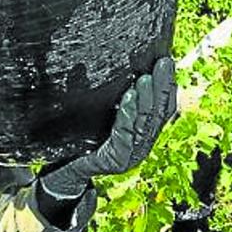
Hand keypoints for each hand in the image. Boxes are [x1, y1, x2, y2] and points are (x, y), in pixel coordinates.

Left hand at [40, 57, 176, 200]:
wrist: (63, 170)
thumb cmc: (81, 138)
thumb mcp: (101, 113)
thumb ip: (112, 97)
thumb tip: (118, 61)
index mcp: (143, 135)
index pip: (163, 110)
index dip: (168, 87)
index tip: (168, 62)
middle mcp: (141, 146)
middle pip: (159, 114)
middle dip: (162, 87)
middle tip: (164, 62)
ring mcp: (131, 156)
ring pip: (145, 124)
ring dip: (147, 98)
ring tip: (145, 78)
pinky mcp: (116, 162)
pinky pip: (125, 136)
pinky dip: (128, 115)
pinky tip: (129, 97)